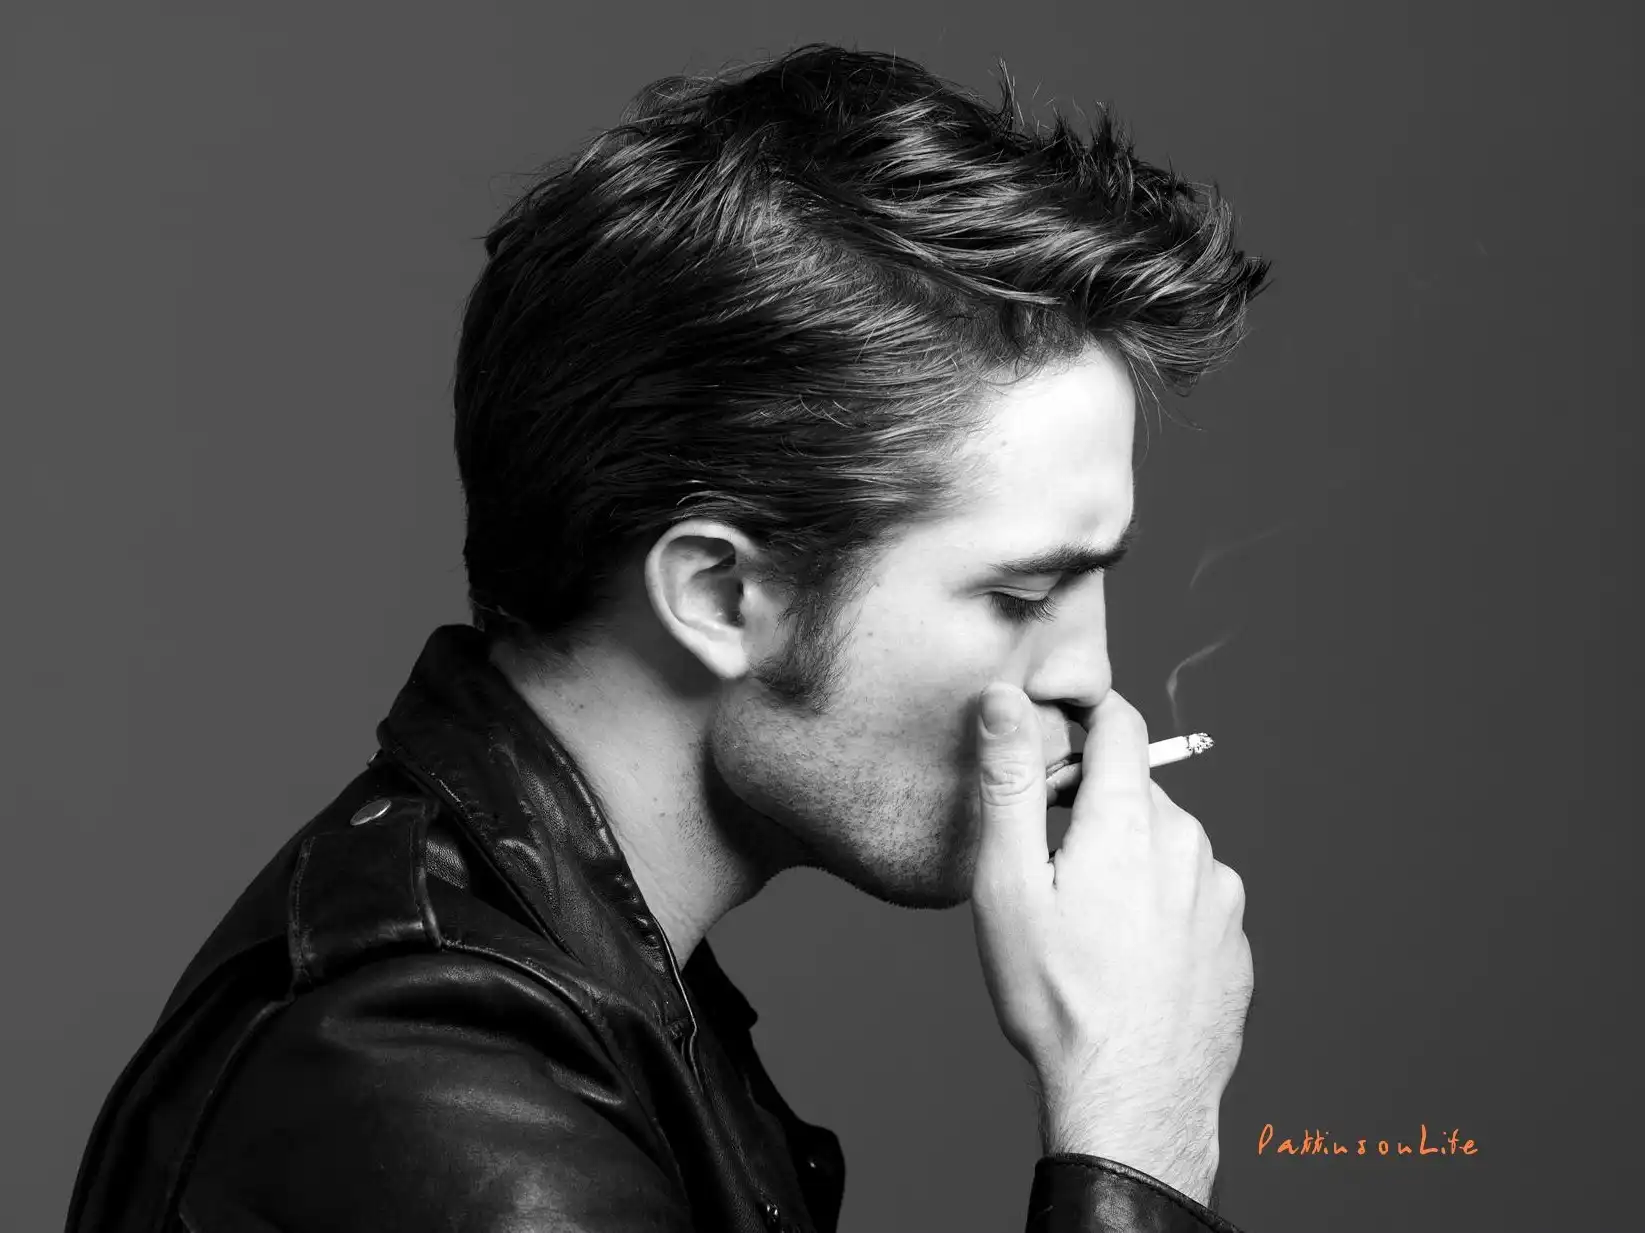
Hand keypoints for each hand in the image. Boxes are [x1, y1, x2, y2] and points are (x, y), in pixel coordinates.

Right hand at [968, 684, 1252, 1204]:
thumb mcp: (1008, 885)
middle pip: (1138, 790)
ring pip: (1166, 844)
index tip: (1056, 727)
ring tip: (1086, 924)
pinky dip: (1159, 905)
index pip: (1119, 723)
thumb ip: (1008, 782)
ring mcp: (1221, 895)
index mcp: (1130, 820)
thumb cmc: (1058, 998)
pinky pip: (1192, 897)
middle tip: (1048, 862)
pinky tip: (1125, 957)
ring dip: (1128, 857)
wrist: (1132, 1100)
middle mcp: (1189, 844)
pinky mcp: (1235, 941)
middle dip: (1093, 804)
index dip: (1084, 713)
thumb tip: (1003, 699)